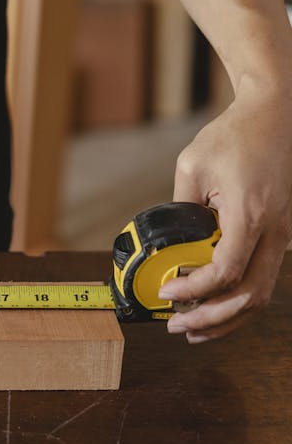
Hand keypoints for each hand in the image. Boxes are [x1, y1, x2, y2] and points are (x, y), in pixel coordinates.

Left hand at [161, 86, 291, 342]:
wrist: (276, 114)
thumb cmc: (233, 136)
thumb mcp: (192, 167)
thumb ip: (179, 208)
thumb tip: (165, 243)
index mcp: (251, 214)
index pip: (225, 272)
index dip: (194, 290)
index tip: (166, 291)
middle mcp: (276, 230)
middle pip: (250, 295)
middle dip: (211, 318)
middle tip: (176, 325)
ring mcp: (285, 234)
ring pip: (263, 293)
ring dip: (228, 317)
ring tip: (194, 328)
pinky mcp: (283, 234)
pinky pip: (265, 277)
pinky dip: (240, 298)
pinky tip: (214, 305)